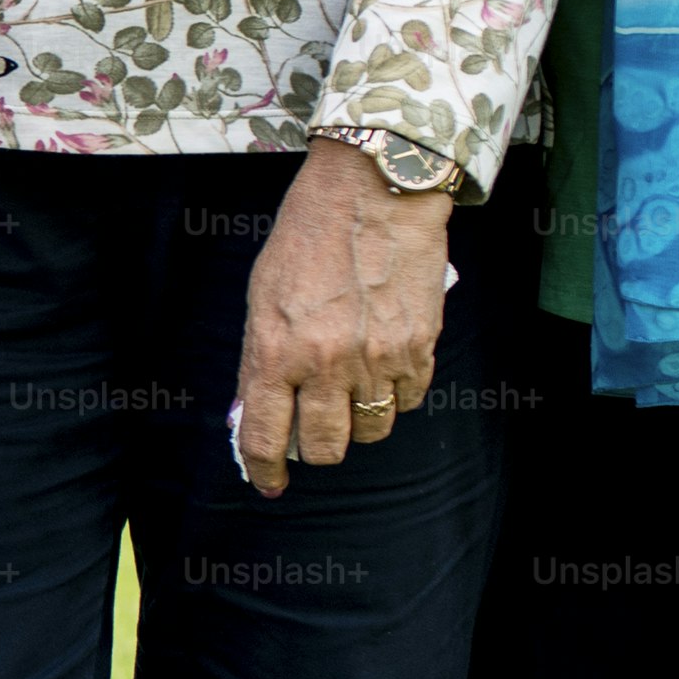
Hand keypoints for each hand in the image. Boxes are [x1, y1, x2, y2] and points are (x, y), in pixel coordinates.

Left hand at [234, 138, 451, 494]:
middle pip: (325, 447)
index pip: (264, 434)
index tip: (268, 482)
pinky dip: (394, 395)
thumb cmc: (307, 239)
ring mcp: (377, 361)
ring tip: (350, 390)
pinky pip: (408, 402)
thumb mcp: (262, 297)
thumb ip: (261, 357)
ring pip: (371, 431)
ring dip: (358, 422)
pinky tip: (382, 367)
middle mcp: (326, 364)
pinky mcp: (420, 350)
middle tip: (313, 429)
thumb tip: (258, 409)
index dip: (264, 469)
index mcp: (275, 350)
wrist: (372, 195)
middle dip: (316, 447)